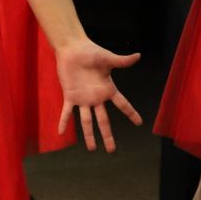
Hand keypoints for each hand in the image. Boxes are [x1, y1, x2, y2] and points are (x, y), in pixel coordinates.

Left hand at [54, 37, 142, 151]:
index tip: (140, 123)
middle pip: (103, 120)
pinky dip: (63, 122)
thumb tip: (138, 55)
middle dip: (108, 135)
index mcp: (107, 89)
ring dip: (88, 135)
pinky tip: (60, 133)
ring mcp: (83, 99)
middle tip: (112, 150)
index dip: (131, 113)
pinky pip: (66, 112)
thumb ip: (122, 61)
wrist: (73, 49)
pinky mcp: (70, 96)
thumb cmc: (91, 52)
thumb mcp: (107, 58)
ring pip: (87, 121)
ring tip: (92, 149)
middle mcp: (96, 98)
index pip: (122, 104)